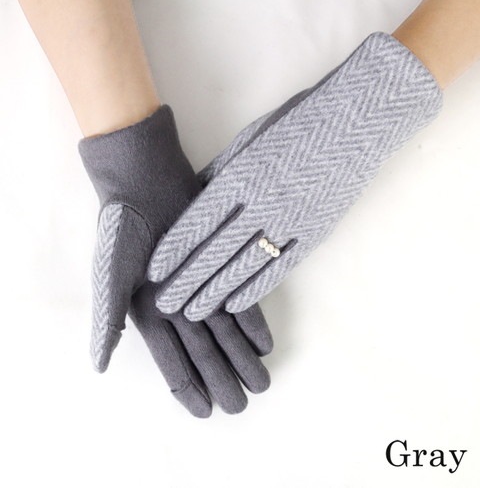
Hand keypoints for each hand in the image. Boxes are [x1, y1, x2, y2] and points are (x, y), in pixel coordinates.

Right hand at [80, 106, 270, 415]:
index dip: (188, 390)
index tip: (207, 413)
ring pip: (224, 331)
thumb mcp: (110, 274)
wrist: (146, 181)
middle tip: (243, 404)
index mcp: (150, 315)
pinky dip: (251, 322)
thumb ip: (108, 319)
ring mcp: (200, 287)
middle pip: (204, 353)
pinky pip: (239, 299)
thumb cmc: (123, 228)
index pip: (171, 363)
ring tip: (261, 381)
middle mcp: (178, 306)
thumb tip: (98, 366)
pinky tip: (265, 344)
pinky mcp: (219, 265)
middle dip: (223, 379)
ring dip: (242, 357)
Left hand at [148, 33, 442, 320]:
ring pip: (245, 266)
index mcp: (242, 175)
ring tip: (192, 313)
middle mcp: (262, 203)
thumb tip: (194, 200)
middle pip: (216, 251)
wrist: (358, 120)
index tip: (154, 273)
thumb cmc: (299, 122)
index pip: (198, 222)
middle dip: (187, 281)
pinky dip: (256, 288)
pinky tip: (234, 304)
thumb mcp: (251, 138)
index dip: (173, 251)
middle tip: (164, 305)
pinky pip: (280, 267)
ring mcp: (291, 221)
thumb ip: (222, 173)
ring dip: (216, 292)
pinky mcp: (315, 233)